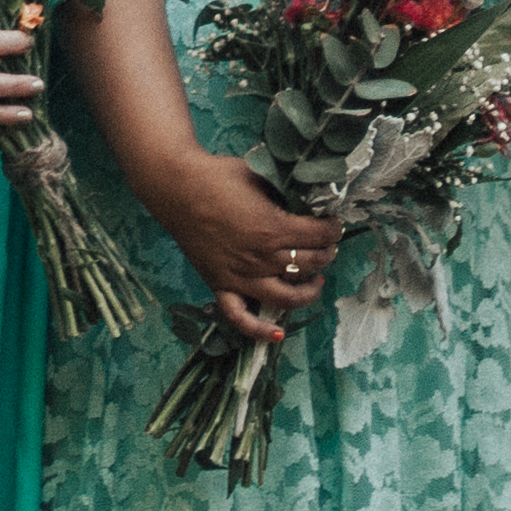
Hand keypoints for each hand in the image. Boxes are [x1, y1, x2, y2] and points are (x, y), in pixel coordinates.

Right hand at [142, 149, 342, 344]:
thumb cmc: (219, 176)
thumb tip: (307, 206)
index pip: (320, 236)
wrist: (176, 186)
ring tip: (315, 281)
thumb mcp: (262, 179)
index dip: (334, 228)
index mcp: (274, 228)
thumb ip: (285, 198)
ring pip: (287, 297)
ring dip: (308, 291)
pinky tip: (277, 334)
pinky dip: (259, 330)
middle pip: (310, 264)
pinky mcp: (220, 284)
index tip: (334, 224)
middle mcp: (261, 258)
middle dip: (326, 253)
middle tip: (327, 245)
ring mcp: (240, 276)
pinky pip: (240, 317)